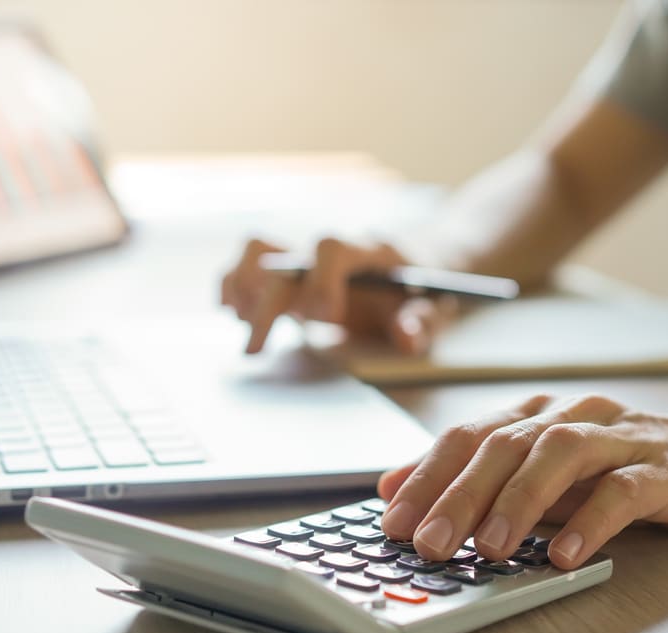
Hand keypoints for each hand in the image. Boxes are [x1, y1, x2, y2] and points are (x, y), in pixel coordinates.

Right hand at [220, 237, 453, 353]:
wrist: (415, 264)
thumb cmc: (423, 289)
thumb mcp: (434, 308)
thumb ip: (422, 322)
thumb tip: (406, 337)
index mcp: (367, 252)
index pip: (333, 248)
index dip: (323, 279)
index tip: (325, 317)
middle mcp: (330, 250)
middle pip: (284, 258)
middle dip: (266, 304)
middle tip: (256, 349)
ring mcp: (307, 258)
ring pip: (258, 249)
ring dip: (241, 284)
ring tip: (240, 322)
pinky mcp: (290, 271)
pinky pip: (250, 263)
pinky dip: (233, 284)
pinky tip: (233, 313)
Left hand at [378, 393, 667, 568]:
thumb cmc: (615, 467)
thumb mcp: (537, 471)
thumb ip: (474, 478)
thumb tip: (393, 487)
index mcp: (535, 414)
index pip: (468, 437)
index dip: (427, 476)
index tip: (392, 520)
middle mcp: (571, 415)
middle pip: (506, 444)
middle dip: (461, 495)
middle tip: (430, 542)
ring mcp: (620, 437)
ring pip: (561, 454)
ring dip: (519, 501)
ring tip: (491, 548)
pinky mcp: (666, 468)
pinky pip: (625, 489)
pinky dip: (591, 519)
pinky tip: (566, 553)